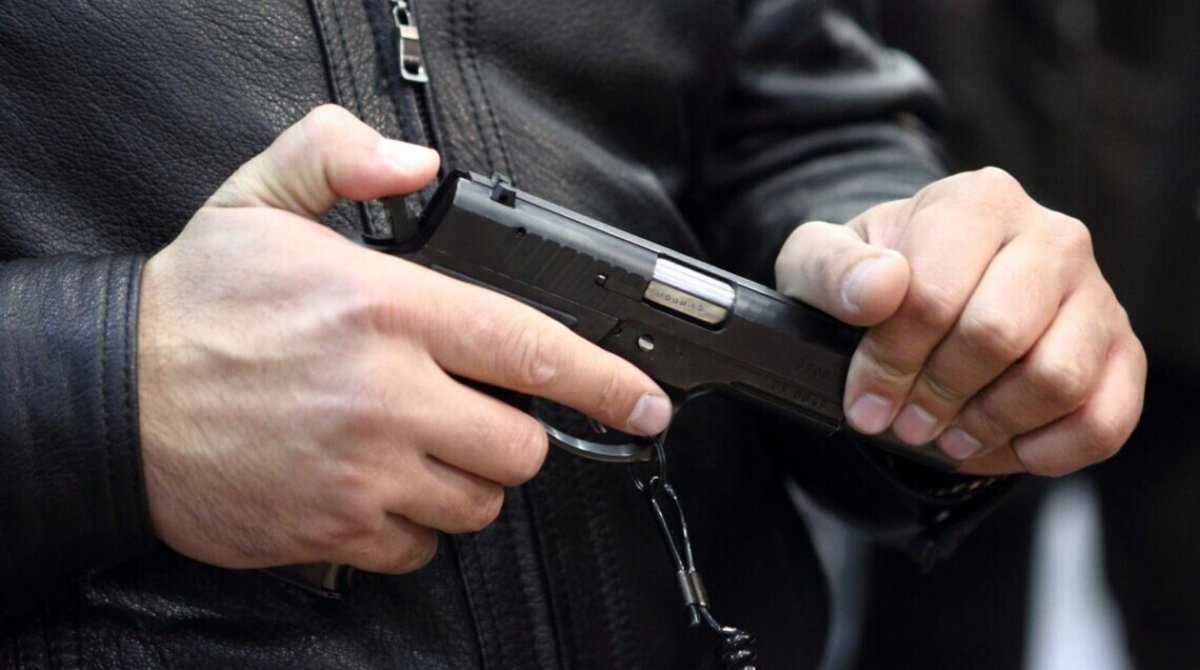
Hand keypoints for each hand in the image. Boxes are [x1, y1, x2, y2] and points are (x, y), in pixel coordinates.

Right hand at [138, 105, 671, 573]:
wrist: (108, 400)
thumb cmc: (194, 308)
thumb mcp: (259, 199)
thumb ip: (342, 157)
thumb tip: (417, 163)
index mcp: (384, 309)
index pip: (528, 346)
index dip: (604, 381)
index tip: (646, 403)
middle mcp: (386, 394)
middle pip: (520, 445)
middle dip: (514, 434)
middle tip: (473, 412)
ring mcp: (362, 471)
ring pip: (478, 502)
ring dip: (465, 480)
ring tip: (415, 446)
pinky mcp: (334, 528)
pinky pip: (420, 548)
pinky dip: (413, 524)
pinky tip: (373, 485)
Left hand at [775, 168, 1145, 475]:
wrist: (925, 292)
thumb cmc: (871, 278)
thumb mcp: (821, 262)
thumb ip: (833, 269)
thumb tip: (880, 287)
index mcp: (977, 201)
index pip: (934, 296)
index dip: (891, 362)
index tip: (865, 400)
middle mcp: (1052, 237)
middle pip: (998, 335)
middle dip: (938, 395)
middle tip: (905, 422)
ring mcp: (1096, 295)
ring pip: (1058, 379)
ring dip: (989, 424)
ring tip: (946, 433)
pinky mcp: (1122, 352)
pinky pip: (1104, 420)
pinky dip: (1046, 451)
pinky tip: (998, 445)